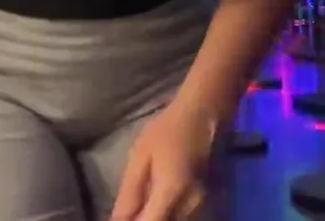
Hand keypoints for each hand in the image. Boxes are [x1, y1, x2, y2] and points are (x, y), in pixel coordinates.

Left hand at [110, 103, 216, 220]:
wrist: (204, 115)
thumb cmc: (168, 130)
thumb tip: (118, 220)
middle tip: (130, 209)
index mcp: (170, 192)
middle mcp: (190, 205)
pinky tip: (156, 201)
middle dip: (144, 218)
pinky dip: (168, 212)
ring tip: (142, 203)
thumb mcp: (140, 156)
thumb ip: (130, 192)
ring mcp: (202, 204)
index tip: (124, 217)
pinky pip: (184, 216)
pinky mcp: (206, 201)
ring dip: (156, 215)